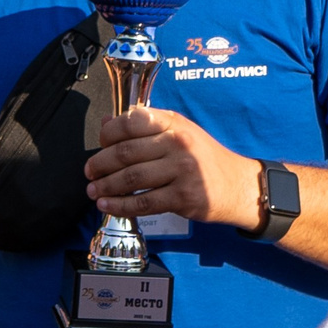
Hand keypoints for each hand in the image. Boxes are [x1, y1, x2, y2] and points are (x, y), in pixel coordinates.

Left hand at [85, 105, 260, 227]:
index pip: (131, 121)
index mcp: (174, 123)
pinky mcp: (183, 197)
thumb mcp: (180, 132)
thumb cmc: (204, 158)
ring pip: (131, 179)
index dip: (108, 134)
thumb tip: (107, 123)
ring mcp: (182, 170)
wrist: (238, 185)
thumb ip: (146, 127)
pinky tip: (107, 205)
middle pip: (126, 152)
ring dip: (106, 186)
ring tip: (94, 190)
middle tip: (89, 172)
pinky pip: (143, 203)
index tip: (99, 144)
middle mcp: (178, 143)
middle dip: (100, 164)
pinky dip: (120, 205)